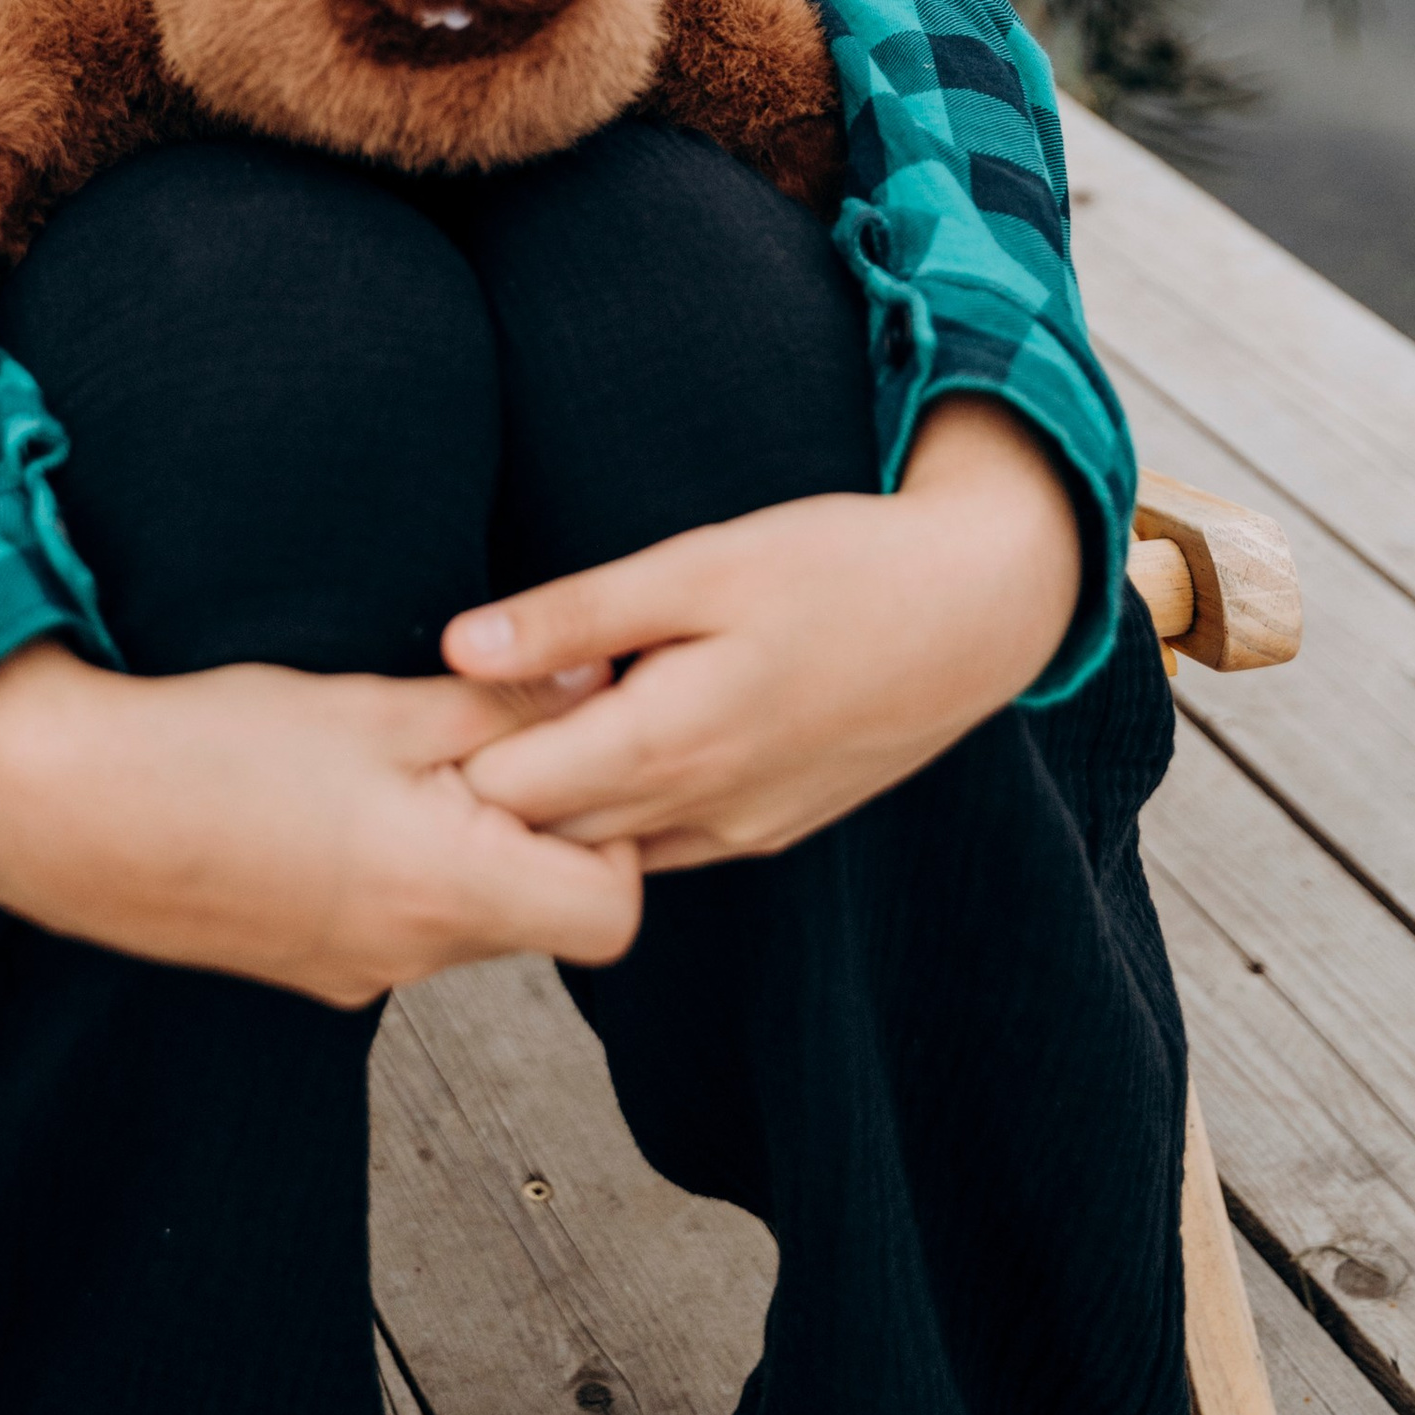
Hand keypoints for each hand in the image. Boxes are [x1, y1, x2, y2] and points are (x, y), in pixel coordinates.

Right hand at [0, 643, 641, 1006]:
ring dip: (467, 840)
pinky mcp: (309, 968)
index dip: (616, 833)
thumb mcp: (376, 707)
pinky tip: (339, 798)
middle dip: (542, 825)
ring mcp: (355, 975)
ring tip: (401, 756)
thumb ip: (499, 707)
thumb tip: (599, 680)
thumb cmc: (220, 746)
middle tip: (489, 734)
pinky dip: (404, 864)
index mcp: (444, 893)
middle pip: (545, 912)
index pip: (614, 915)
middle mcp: (411, 957)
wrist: (63, 812)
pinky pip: (401, 922)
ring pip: (470, 913)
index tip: (570, 753)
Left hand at [446, 395, 1081, 868]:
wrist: (978, 611)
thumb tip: (455, 648)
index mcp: (667, 743)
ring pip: (604, 850)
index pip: (503, 797)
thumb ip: (574, 615)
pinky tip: (622, 736)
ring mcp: (738, 833)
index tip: (435, 696)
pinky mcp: (769, 830)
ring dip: (557, 803)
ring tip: (539, 714)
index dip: (453, 751)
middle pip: (542, 837)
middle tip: (463, 709)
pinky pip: (664, 845)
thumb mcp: (698, 564)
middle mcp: (696, 813)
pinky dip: (623, 810)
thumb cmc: (836, 565)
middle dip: (491, 787)